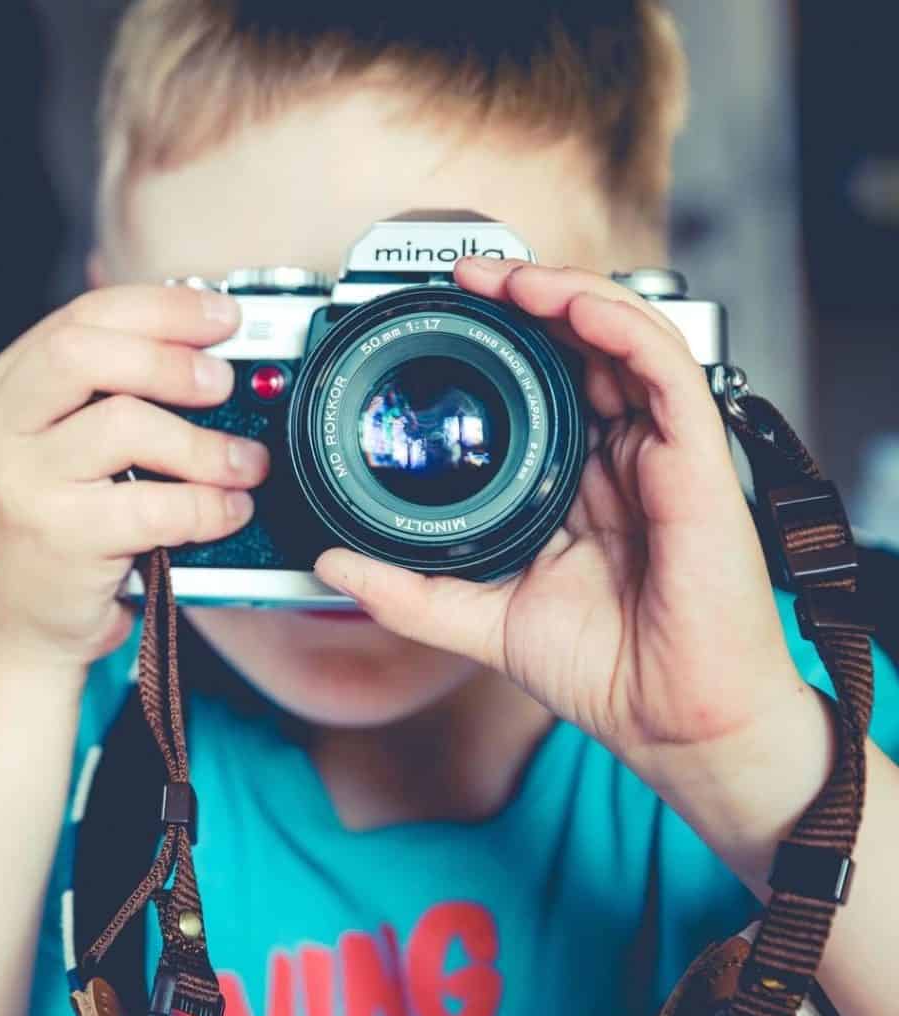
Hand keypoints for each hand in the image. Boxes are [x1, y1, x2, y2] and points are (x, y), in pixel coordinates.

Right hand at [0, 285, 267, 668]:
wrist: (16, 626)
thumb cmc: (58, 530)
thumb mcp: (65, 450)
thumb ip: (112, 398)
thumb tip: (211, 359)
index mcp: (5, 390)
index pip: (82, 317)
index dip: (161, 308)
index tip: (222, 316)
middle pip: (85, 353)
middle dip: (171, 359)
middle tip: (225, 383)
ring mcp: (21, 482)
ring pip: (124, 425)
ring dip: (204, 442)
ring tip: (245, 462)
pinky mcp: (57, 537)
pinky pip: (152, 506)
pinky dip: (207, 505)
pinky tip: (230, 511)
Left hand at [316, 259, 804, 764]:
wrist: (671, 721)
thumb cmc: (603, 670)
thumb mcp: (482, 619)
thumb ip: (409, 591)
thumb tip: (333, 561)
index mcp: (579, 483)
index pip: (547, 386)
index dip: (503, 342)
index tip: (445, 318)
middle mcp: (621, 457)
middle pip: (582, 347)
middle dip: (527, 298)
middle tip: (467, 278)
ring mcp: (660, 452)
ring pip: (623, 338)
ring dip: (566, 294)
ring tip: (505, 278)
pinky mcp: (698, 458)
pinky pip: (665, 369)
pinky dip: (618, 325)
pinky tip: (568, 305)